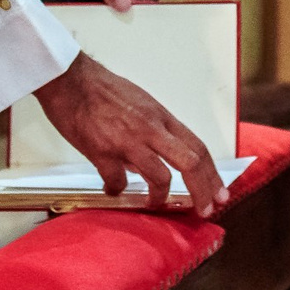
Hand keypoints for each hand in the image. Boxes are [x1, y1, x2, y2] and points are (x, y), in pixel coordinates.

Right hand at [32, 52, 223, 214]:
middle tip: (205, 209)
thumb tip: (157, 157)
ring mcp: (128, 141)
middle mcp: (150, 129)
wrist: (70, 80)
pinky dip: (116, 190)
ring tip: (154, 203)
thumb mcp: (140, 104)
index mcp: (161, 117)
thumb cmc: (102, 89)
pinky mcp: (102, 151)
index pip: (198, 147)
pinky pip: (118, 181)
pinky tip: (112, 190)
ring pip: (160, 177)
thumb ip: (153, 130)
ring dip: (159, 197)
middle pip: (190, 163)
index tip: (219, 193)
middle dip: (203, 190)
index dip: (212, 174)